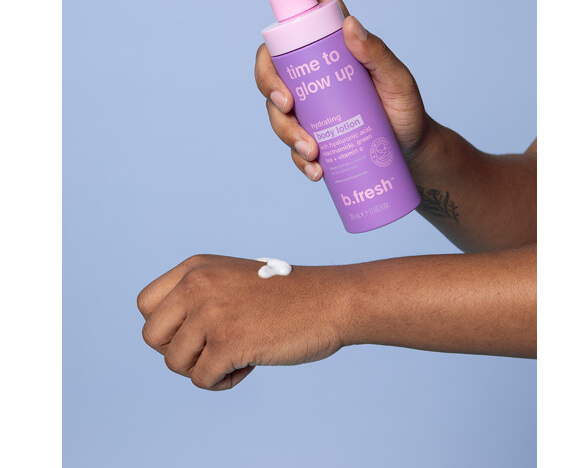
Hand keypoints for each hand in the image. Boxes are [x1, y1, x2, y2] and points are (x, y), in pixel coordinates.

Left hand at [137, 254, 347, 390]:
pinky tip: (249, 364)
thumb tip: (166, 336)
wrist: (328, 299)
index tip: (196, 331)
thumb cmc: (285, 295)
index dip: (166, 326)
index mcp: (196, 267)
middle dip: (179, 350)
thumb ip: (197, 296)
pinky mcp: (229, 342)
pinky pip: (202, 380)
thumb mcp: (230, 278)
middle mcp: (197, 284)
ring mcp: (211, 312)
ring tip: (237, 353)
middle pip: (152, 336)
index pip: (146, 304)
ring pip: (175, 363)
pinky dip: (224, 381)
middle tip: (213, 347)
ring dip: (204, 367)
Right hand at [255, 0, 432, 181]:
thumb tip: (349, 24)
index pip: (312, 5)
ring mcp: (309, 103)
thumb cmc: (406, 113)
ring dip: (285, 129)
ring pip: (275, 107)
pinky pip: (291, 142)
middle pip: (273, 62)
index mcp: (336, 47)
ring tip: (312, 153)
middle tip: (287, 104)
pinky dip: (297, 157)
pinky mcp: (310, 132)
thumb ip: (378, 54)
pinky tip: (314, 170)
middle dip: (268, 81)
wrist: (408, 156)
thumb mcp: (398, 82)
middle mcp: (315, 71)